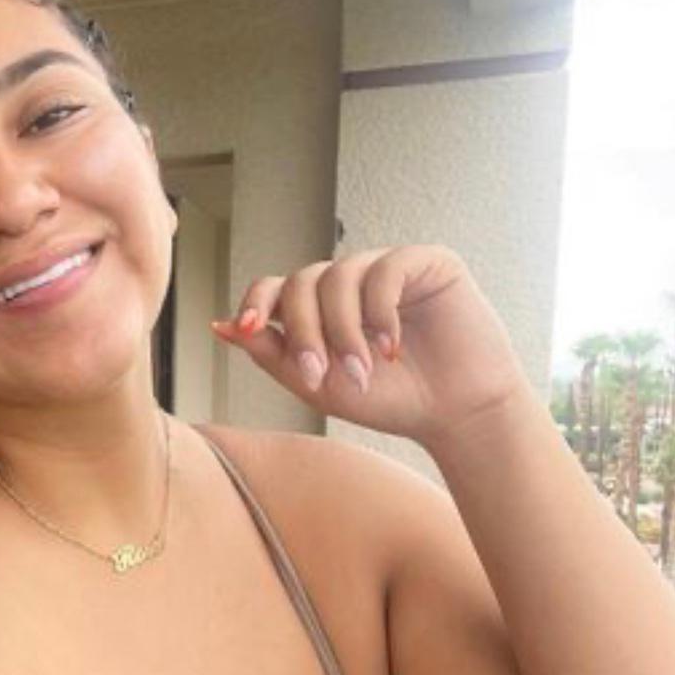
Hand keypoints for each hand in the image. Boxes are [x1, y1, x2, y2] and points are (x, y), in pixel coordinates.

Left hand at [211, 244, 529, 451]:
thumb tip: (221, 327)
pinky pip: (385, 271)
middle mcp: (348, 283)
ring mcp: (385, 268)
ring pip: (339, 276)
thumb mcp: (317, 383)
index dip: (255, 303)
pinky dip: (379, 312)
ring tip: (363, 371)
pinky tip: (392, 346)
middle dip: (303, 331)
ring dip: (343, 331)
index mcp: (319, 309)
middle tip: (319, 376)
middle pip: (302, 282)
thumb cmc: (388, 400)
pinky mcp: (425, 262)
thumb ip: (271, 353)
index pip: (275, 288)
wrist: (453, 412)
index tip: (243, 327)